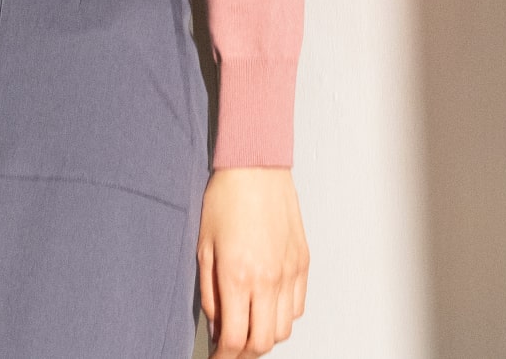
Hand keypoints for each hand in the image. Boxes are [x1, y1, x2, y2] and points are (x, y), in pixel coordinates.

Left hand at [197, 166, 308, 356]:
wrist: (256, 167)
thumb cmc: (225, 198)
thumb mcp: (202, 245)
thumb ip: (209, 291)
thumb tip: (216, 324)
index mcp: (237, 276)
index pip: (235, 338)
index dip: (223, 357)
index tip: (215, 357)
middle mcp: (268, 280)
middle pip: (262, 343)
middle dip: (244, 354)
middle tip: (230, 350)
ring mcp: (289, 273)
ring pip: (284, 330)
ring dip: (265, 337)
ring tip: (247, 327)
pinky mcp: (302, 264)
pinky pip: (297, 307)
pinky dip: (282, 317)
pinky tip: (267, 307)